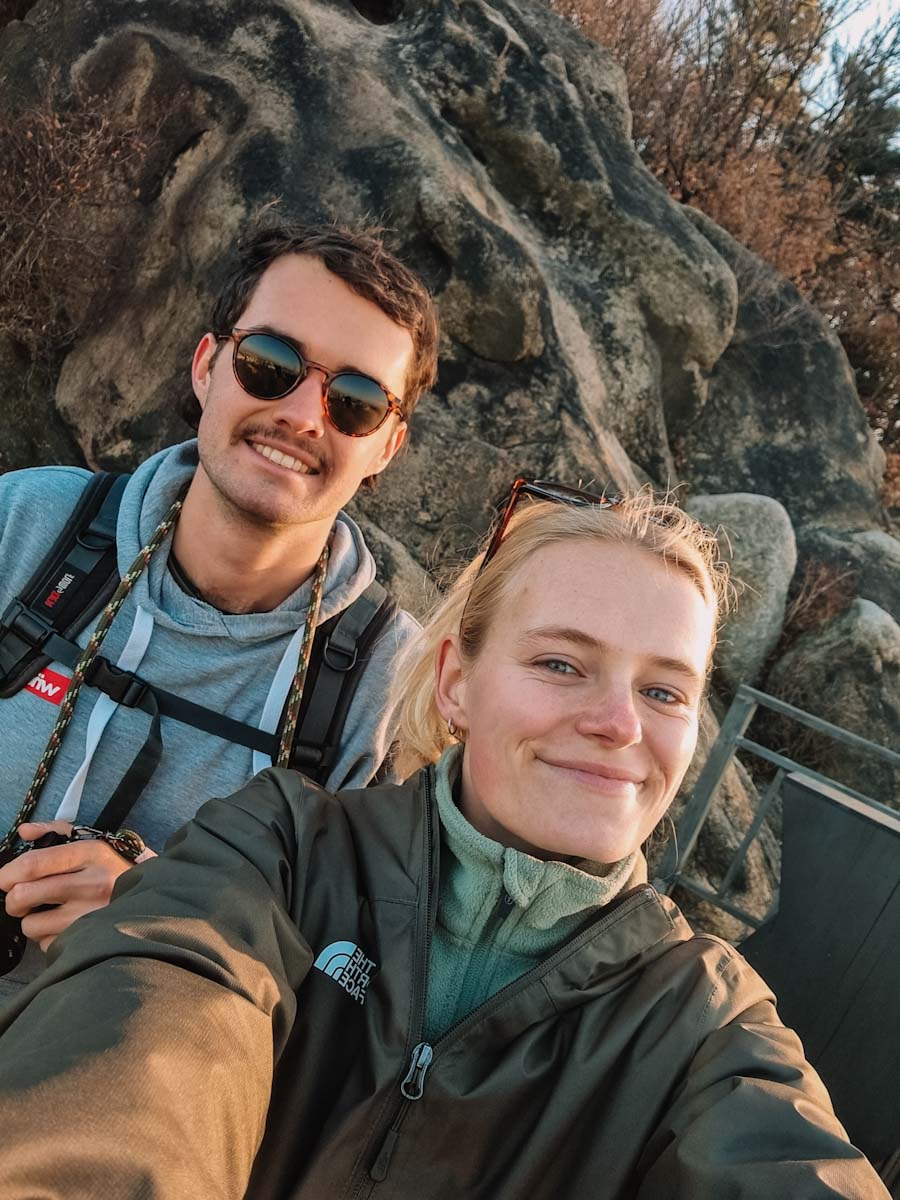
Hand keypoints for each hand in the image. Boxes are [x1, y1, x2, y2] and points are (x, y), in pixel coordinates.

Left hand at [0, 820, 156, 951]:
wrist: (158, 894)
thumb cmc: (117, 866)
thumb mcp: (94, 840)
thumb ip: (56, 831)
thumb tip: (25, 831)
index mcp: (90, 854)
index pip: (33, 864)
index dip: (8, 873)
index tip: (5, 879)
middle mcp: (91, 883)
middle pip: (24, 895)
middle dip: (14, 899)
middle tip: (21, 899)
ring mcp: (92, 914)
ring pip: (31, 924)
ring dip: (33, 921)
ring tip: (48, 914)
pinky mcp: (92, 938)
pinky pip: (49, 944)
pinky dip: (50, 938)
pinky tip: (65, 927)